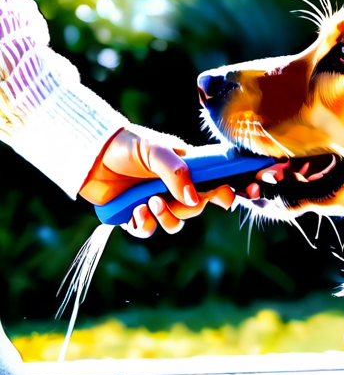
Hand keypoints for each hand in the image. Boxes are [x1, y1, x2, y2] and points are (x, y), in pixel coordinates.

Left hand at [79, 127, 234, 237]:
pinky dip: (144, 225)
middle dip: (183, 209)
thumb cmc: (125, 144)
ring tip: (147, 204)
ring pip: (174, 224)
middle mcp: (172, 187)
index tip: (225, 200)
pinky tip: (134, 211)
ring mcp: (154, 201)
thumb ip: (177, 173)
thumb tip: (194, 200)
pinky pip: (147, 230)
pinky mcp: (133, 214)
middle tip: (161, 198)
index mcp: (184, 168)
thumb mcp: (155, 150)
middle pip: (194, 209)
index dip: (222, 193)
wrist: (88, 153)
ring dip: (164, 219)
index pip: (212, 184)